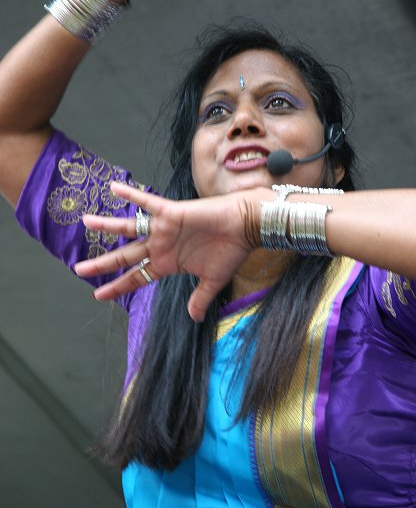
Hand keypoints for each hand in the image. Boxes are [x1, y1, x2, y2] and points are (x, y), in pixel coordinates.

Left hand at [74, 181, 261, 321]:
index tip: (99, 295)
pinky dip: (131, 195)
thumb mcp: (213, 282)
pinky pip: (147, 202)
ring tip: (85, 221)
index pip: (136, 278)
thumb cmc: (231, 252)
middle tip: (78, 270)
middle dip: (102, 264)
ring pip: (129, 228)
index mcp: (167, 264)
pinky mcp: (171, 213)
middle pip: (125, 257)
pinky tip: (113, 188)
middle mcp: (161, 246)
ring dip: (107, 226)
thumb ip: (200, 299)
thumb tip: (196, 318)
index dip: (118, 287)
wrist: (245, 227)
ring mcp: (163, 229)